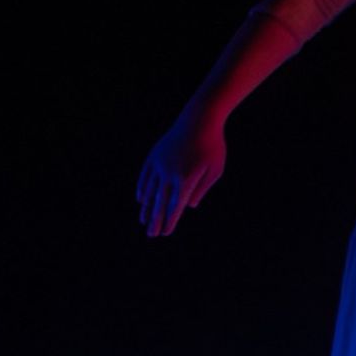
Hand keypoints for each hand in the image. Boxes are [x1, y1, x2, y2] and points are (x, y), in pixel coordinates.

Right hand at [137, 111, 226, 237]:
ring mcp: (159, 164)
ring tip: (144, 221)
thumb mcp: (214, 170)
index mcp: (186, 180)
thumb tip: (188, 207)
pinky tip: (141, 200)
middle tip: (151, 235)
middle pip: (160, 202)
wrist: (199, 121)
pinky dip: (142, 189)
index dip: (170, 221)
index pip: (175, 206)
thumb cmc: (213, 147)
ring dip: (147, 207)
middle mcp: (169, 174)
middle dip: (156, 220)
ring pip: (150, 190)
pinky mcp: (154, 156)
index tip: (165, 233)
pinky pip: (145, 176)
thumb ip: (201, 189)